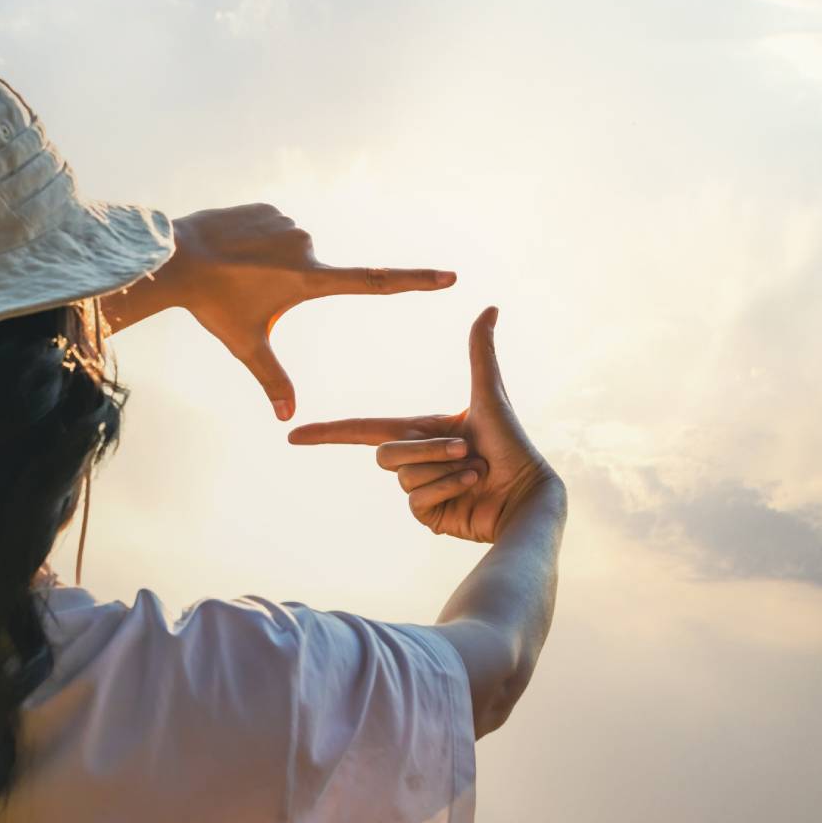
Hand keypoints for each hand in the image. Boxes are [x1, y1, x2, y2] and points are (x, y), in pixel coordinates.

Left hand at [103, 203, 454, 419]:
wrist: (176, 258)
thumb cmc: (214, 306)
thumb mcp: (246, 345)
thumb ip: (273, 379)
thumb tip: (288, 419)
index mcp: (310, 279)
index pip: (373, 283)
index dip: (413, 282)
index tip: (448, 276)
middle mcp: (307, 245)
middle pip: (310, 275)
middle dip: (284, 286)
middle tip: (247, 291)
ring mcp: (289, 223)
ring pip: (290, 251)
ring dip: (270, 263)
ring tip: (236, 269)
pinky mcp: (270, 207)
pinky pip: (273, 230)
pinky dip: (258, 243)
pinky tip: (233, 249)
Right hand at [287, 306, 557, 542]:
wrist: (528, 491)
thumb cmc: (513, 443)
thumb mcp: (490, 393)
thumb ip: (480, 351)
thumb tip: (490, 307)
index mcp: (420, 431)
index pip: (362, 430)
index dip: (327, 433)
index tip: (293, 435)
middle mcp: (415, 460)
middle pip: (386, 454)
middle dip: (428, 449)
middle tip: (468, 448)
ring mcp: (418, 489)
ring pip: (404, 476)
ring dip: (445, 468)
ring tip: (477, 469)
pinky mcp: (428, 515)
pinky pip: (416, 500)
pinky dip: (447, 490)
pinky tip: (473, 488)